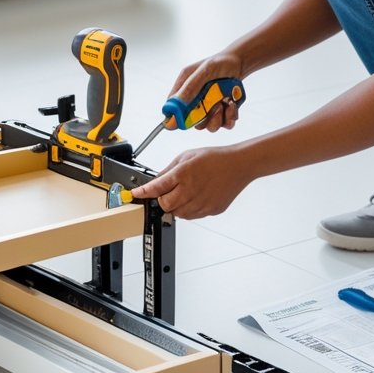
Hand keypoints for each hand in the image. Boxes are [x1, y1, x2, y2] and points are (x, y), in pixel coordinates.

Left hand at [130, 145, 249, 218]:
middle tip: (166, 193)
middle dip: (162, 200)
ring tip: (184, 192)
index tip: (135, 195)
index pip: (157, 187)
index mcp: (184, 174)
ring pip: (178, 214)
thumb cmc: (215, 158)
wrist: (238, 165)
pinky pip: (192, 216)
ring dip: (175, 206)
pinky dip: (188, 210)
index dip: (143, 192)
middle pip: (165, 205)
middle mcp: (191, 190)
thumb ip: (170, 169)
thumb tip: (156, 180)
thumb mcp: (187, 156)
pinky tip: (195, 197)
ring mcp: (202, 202)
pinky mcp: (210, 210)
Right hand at [170, 50, 245, 133]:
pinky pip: (225, 124)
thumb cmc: (220, 62)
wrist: (240, 63)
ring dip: (219, 117)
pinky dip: (230, 117)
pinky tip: (233, 104)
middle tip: (216, 106)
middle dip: (205, 118)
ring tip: (227, 102)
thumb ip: (190, 87)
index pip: (173, 108)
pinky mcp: (223, 113)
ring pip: (209, 126)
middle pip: (192, 122)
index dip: (175, 117)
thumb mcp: (205, 71)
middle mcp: (195, 101)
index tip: (184, 120)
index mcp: (185, 88)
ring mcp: (209, 108)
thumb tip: (176, 103)